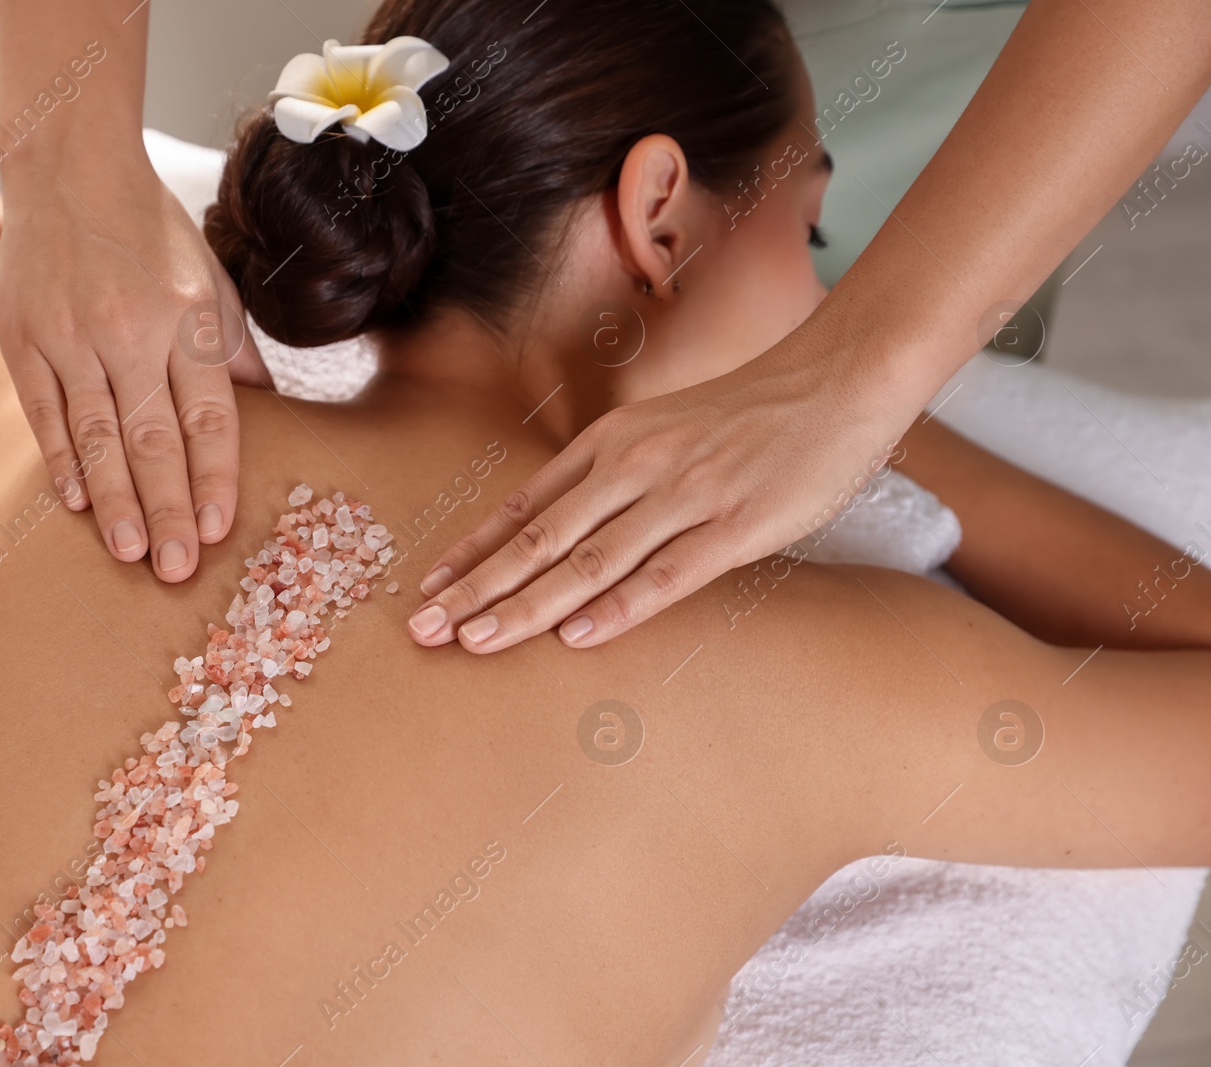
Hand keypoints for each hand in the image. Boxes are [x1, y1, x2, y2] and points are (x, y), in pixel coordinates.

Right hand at [0, 142, 269, 578]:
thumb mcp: (213, 282)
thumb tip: (271, 413)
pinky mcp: (24, 339)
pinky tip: (76, 503)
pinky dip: (61, 461)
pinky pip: (44, 413)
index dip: (212, 476)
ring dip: (115, 499)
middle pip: (153, 438)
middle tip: (175, 568)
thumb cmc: (154, 234)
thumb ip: (234, 352)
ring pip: (97, 435)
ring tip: (129, 551)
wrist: (70, 170)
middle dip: (167, 508)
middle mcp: (131, 332)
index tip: (216, 530)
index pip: (207, 416)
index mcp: (189, 320)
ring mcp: (71, 337)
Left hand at [407, 339, 910, 650]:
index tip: (427, 588)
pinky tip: (575, 637)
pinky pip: (667, 575)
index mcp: (610, 443)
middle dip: (476, 588)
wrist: (835, 379)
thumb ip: (612, 475)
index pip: (523, 505)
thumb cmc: (747, 413)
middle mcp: (633, 466)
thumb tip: (562, 529)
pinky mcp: (735, 526)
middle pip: (539, 538)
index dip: (472, 550)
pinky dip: (618, 607)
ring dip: (526, 605)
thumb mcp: (660, 429)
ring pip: (588, 560)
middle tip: (424, 630)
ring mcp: (683, 496)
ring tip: (474, 641)